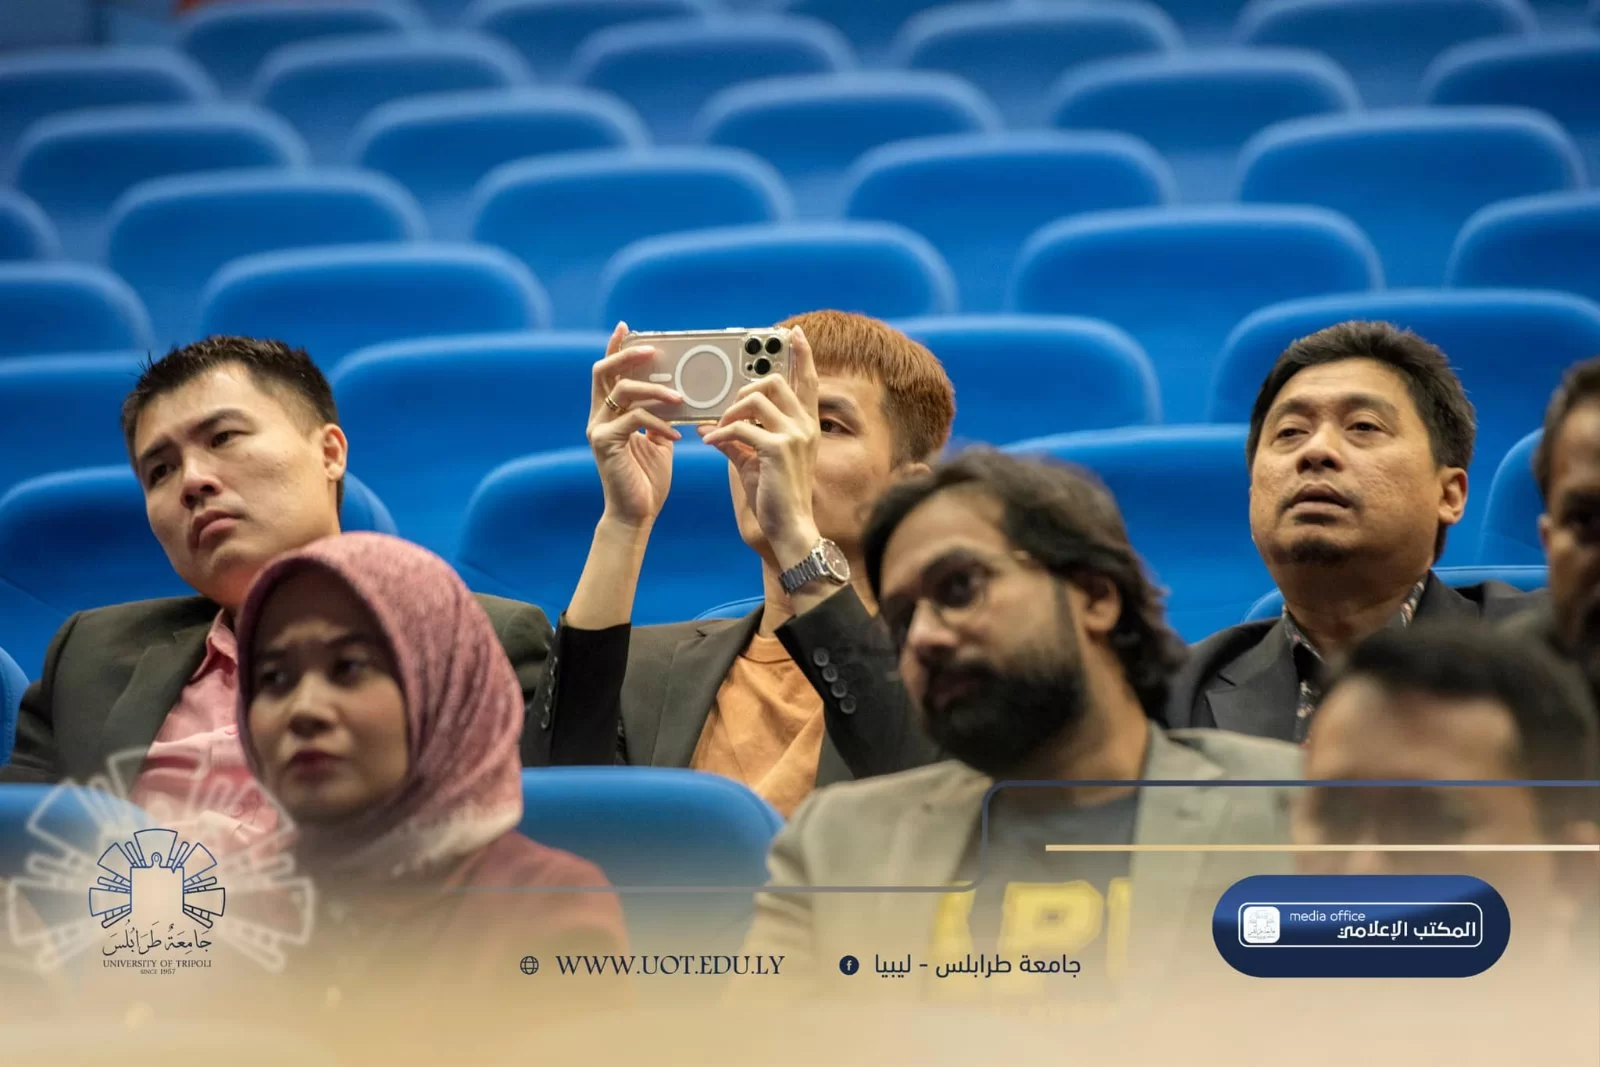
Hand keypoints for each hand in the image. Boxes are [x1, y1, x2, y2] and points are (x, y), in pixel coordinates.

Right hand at [588, 322, 681, 529]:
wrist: (636, 515)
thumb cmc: (647, 480)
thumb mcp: (658, 442)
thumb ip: (660, 418)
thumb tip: (678, 397)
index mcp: (608, 413)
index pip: (607, 373)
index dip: (615, 347)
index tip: (626, 327)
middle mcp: (597, 417)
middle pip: (604, 371)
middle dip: (627, 354)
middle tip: (652, 349)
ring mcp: (598, 429)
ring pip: (622, 391)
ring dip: (654, 389)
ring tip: (680, 397)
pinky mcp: (605, 443)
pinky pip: (634, 419)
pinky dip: (658, 422)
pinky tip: (676, 435)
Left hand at [699, 325, 820, 567]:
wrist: (788, 528)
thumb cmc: (774, 496)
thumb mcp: (756, 460)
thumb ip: (738, 438)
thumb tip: (710, 425)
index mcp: (806, 426)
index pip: (808, 382)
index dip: (802, 356)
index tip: (795, 333)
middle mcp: (805, 426)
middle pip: (774, 382)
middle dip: (745, 388)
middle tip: (729, 408)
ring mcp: (794, 436)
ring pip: (755, 399)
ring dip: (729, 412)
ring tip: (718, 430)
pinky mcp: (778, 449)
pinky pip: (740, 428)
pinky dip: (721, 435)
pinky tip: (711, 444)